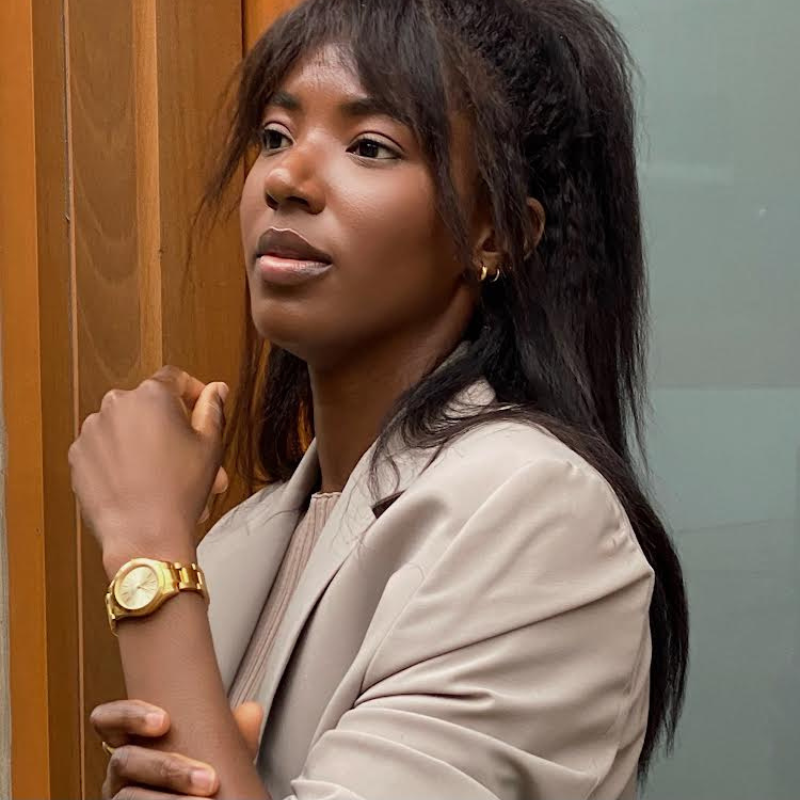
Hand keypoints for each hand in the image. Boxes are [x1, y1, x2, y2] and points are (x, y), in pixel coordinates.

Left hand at [68, 366, 228, 571]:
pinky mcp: (78, 456)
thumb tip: (215, 389)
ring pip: (126, 427)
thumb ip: (213, 408)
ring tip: (165, 475)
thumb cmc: (181, 491)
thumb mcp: (211, 445)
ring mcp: (92, 431)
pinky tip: (139, 483)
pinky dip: (120, 459)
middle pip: (149, 405)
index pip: (175, 378)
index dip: (192, 391)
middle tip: (188, 453)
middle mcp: (116, 405)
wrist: (145, 536)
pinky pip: (104, 449)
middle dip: (170, 424)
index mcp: (152, 395)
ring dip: (145, 441)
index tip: (201, 408)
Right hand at [91, 699, 263, 798]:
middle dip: (168, 768)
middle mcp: (120, 771)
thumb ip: (229, 731)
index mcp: (134, 742)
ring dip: (167, 799)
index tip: (163, 720)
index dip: (128, 715)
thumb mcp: (213, 750)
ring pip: (128, 798)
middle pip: (125, 761)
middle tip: (208, 779)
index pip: (108, 720)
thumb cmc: (198, 775)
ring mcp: (120, 797)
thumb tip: (252, 711)